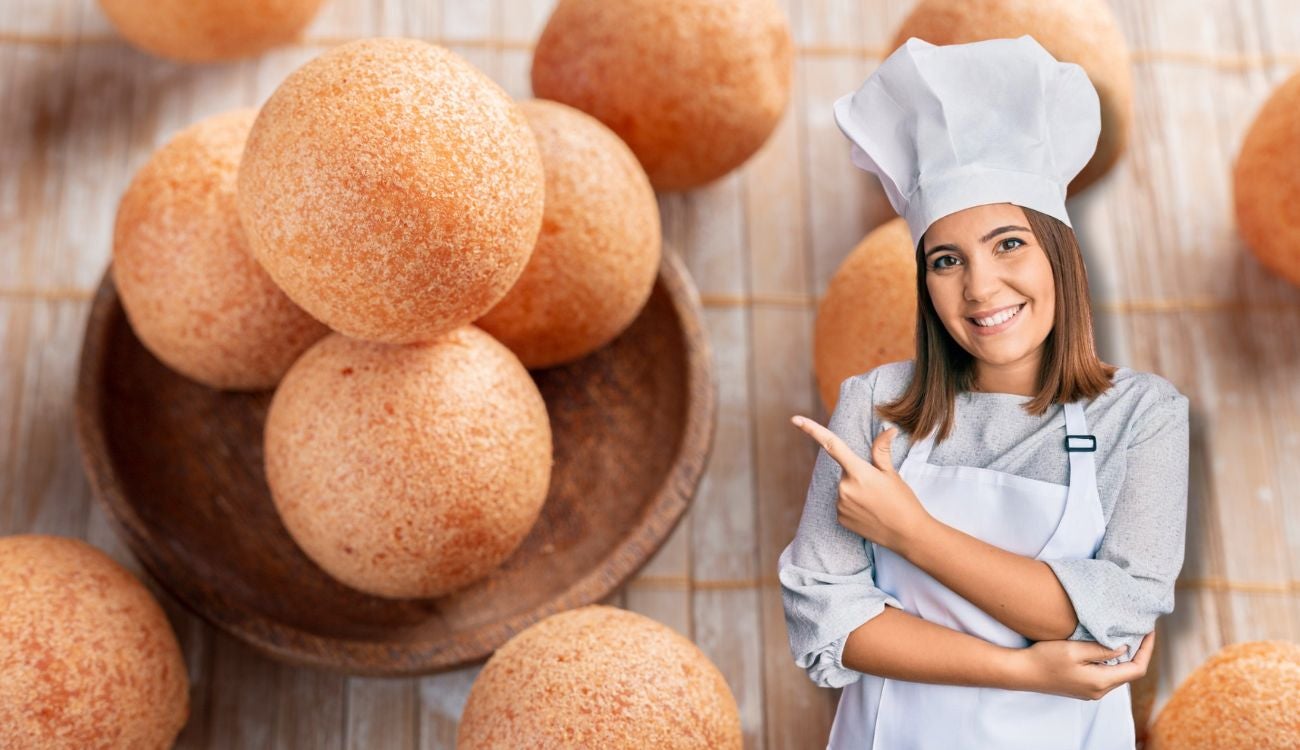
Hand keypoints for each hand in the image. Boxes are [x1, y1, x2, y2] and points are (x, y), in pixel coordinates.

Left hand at [790, 415, 931, 551]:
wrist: (907, 534)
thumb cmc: (903, 501)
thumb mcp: (892, 473)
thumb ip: (881, 450)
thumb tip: (888, 429)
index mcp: (858, 472)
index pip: (831, 445)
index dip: (812, 430)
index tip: (795, 419)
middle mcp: (844, 487)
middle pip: (845, 472)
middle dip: (857, 475)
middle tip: (878, 489)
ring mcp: (840, 504)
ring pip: (844, 489)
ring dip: (856, 492)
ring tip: (876, 503)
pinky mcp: (839, 518)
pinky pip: (842, 505)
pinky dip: (853, 506)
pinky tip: (869, 513)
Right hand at [1013, 630, 1155, 699]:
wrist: (1022, 673)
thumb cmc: (1045, 659)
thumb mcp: (1074, 649)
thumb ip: (1102, 650)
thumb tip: (1124, 648)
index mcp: (1101, 682)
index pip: (1136, 669)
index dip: (1147, 650)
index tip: (1149, 631)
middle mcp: (1099, 691)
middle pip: (1129, 672)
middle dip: (1138, 651)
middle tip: (1139, 629)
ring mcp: (1090, 692)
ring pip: (1117, 674)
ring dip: (1124, 656)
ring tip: (1125, 635)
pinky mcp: (1082, 688)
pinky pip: (1105, 675)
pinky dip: (1112, 661)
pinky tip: (1106, 647)